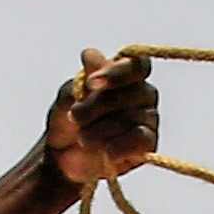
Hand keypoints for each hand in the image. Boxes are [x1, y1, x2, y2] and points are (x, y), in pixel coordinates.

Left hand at [44, 46, 158, 185]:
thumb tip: (91, 56)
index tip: (91, 83)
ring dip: (100, 130)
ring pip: (130, 118)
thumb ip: (81, 77)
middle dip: (96, 106)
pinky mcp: (148, 144)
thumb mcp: (68, 96)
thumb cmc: (70, 120)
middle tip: (74, 116)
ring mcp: (149, 119)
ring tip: (82, 138)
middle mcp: (143, 94)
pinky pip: (140, 140)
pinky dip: (119, 146)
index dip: (117, 73)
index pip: (137, 65)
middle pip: (130, 93)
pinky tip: (105, 152)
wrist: (65, 158)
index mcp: (127, 75)